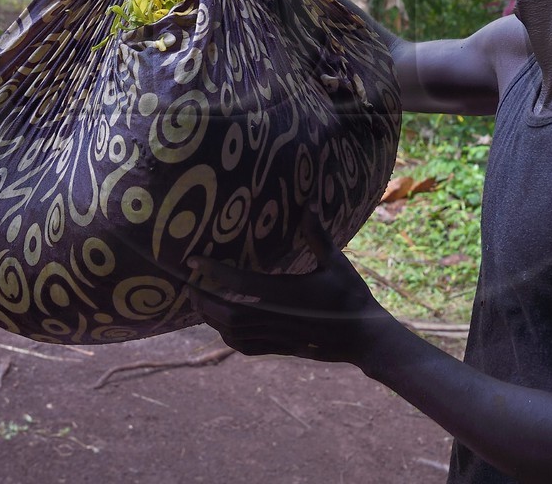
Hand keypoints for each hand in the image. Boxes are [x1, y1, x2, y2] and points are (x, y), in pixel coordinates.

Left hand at [186, 215, 393, 364]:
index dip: (214, 271)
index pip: (240, 282)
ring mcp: (276, 336)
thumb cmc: (351, 297)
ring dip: (211, 318)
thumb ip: (318, 235)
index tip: (194, 260)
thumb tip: (310, 203)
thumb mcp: (336, 262)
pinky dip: (227, 336)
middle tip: (188, 284)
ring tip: (199, 301)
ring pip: (232, 332)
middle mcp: (276, 318)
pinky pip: (244, 347)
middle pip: (226, 313)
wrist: (363, 338)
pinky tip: (223, 326)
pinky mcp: (280, 348)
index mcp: (286, 294)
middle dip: (202, 300)